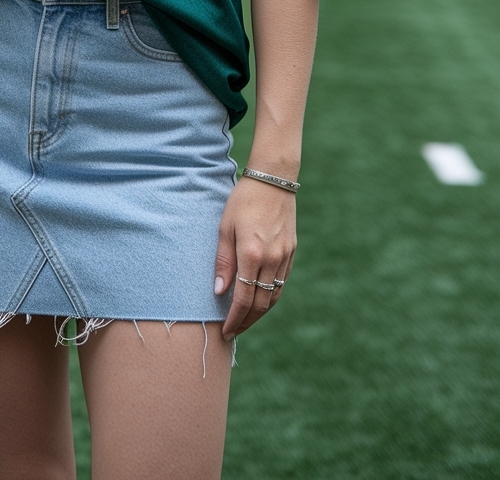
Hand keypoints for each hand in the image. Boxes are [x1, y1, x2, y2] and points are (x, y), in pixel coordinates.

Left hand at [213, 175, 296, 340]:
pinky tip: (259, 300)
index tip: (225, 331)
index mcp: (252, 254)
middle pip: (261, 304)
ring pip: (273, 297)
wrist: (274, 180)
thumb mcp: (225, 227)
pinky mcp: (291, 252)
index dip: (234, 319)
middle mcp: (272, 260)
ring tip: (244, 320)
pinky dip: (270, 297)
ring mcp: (284, 257)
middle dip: (246, 322)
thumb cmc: (243, 200)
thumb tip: (219, 292)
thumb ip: (223, 261)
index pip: (243, 299)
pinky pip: (281, 283)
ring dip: (259, 313)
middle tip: (233, 331)